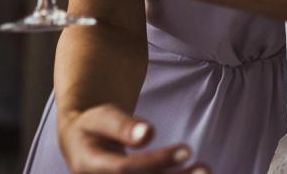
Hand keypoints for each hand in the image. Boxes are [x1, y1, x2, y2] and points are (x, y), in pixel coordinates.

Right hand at [58, 105, 205, 173]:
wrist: (81, 145)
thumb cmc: (94, 127)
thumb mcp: (102, 118)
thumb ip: (122, 126)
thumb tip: (148, 134)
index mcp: (89, 166)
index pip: (124, 170)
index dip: (157, 162)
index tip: (187, 150)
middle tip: (205, 168)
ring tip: (204, 171)